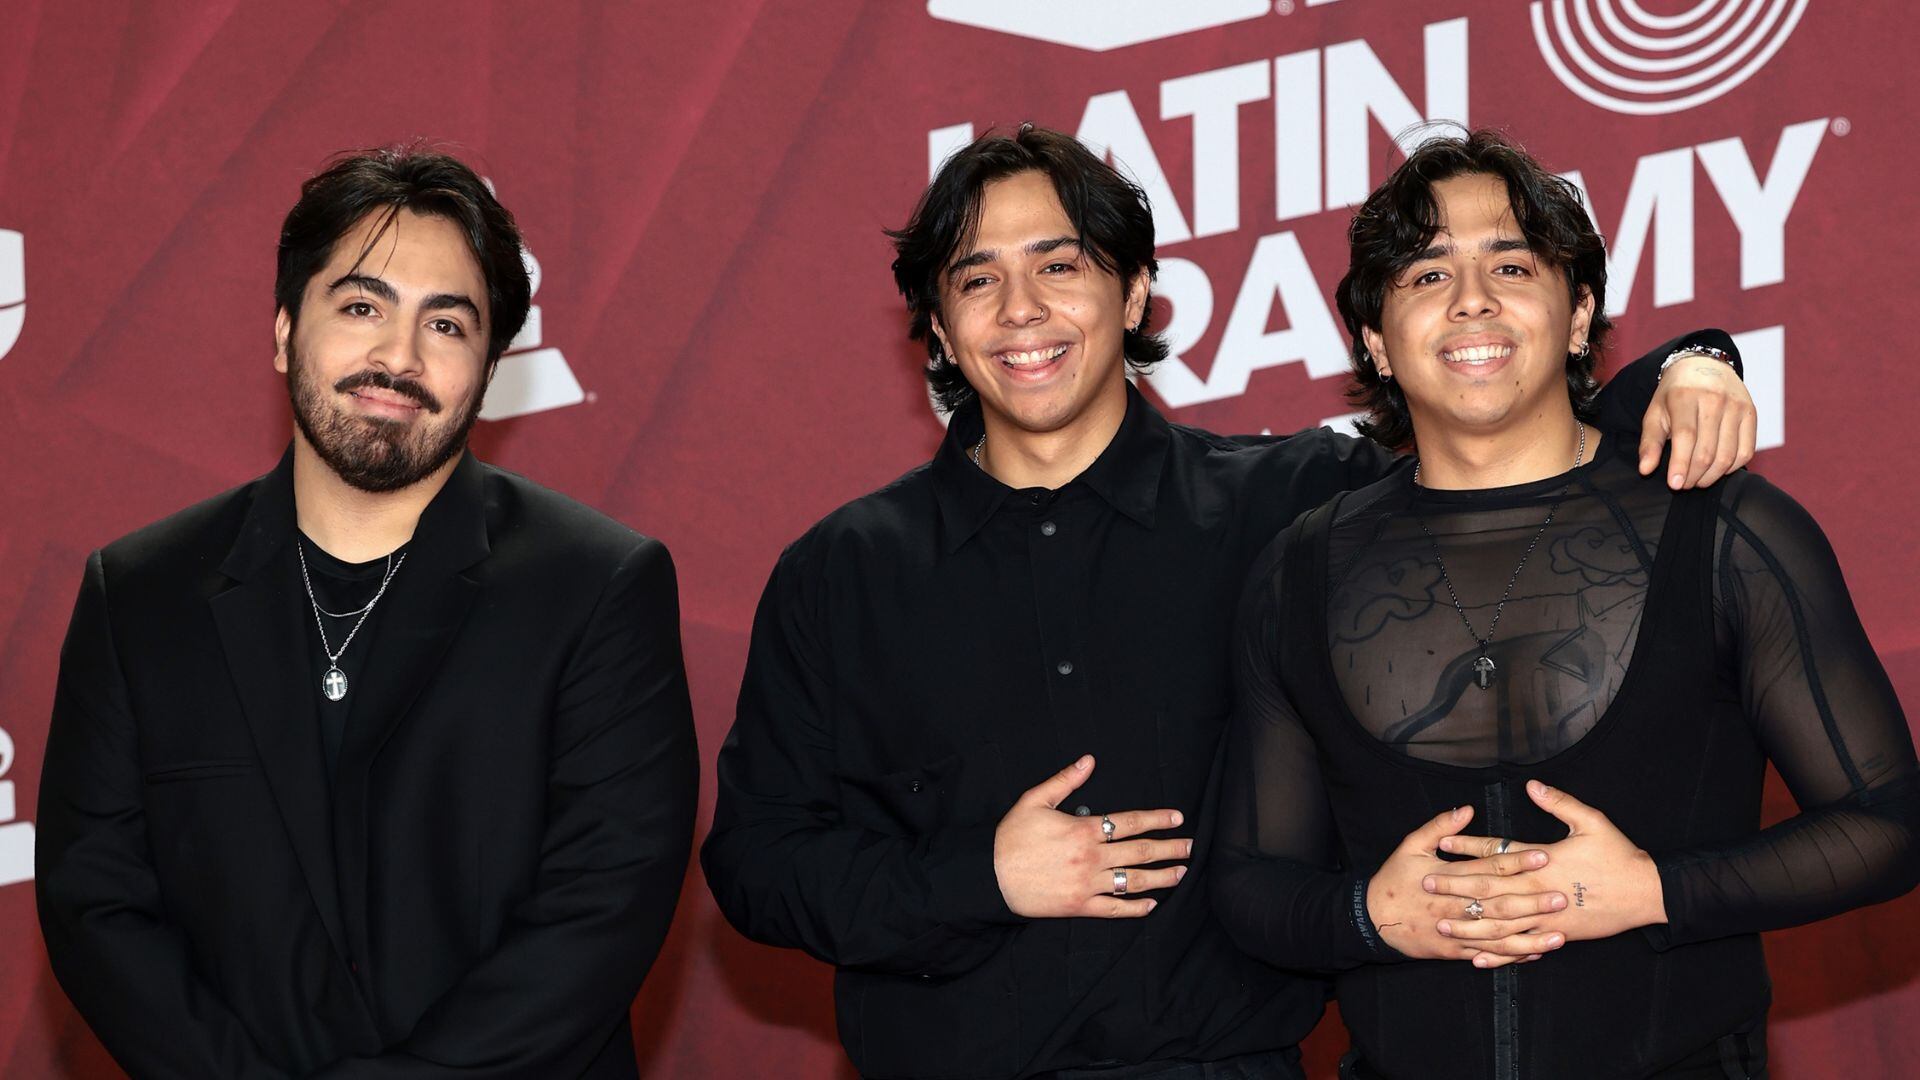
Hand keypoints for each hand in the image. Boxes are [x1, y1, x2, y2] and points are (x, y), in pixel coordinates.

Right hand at [993, 755, 1190, 917]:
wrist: (990, 875)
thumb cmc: (1010, 837)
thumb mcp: (1034, 800)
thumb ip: (1065, 781)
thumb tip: (1089, 760)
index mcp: (1083, 829)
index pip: (1131, 822)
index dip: (1157, 819)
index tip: (1177, 818)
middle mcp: (1092, 857)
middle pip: (1140, 851)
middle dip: (1169, 848)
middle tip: (1190, 847)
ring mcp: (1088, 884)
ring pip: (1133, 880)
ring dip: (1161, 877)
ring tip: (1180, 873)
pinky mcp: (1080, 906)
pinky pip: (1115, 909)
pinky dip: (1135, 908)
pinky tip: (1151, 905)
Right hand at [1366, 805, 1566, 967]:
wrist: (1372, 919)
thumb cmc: (1393, 879)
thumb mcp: (1410, 845)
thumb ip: (1439, 826)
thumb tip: (1467, 810)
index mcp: (1446, 878)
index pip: (1488, 868)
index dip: (1516, 861)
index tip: (1543, 855)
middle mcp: (1455, 906)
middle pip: (1499, 904)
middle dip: (1532, 901)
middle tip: (1561, 896)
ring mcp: (1456, 931)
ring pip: (1498, 936)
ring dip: (1530, 936)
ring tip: (1558, 935)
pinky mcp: (1455, 950)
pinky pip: (1488, 954)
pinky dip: (1512, 955)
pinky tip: (1535, 953)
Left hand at [1431, 780, 1665, 943]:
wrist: (1646, 893)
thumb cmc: (1619, 855)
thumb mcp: (1592, 821)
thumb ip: (1559, 802)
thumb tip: (1532, 785)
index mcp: (1543, 860)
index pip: (1496, 852)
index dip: (1467, 847)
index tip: (1442, 844)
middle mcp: (1540, 890)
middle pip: (1490, 889)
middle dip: (1456, 887)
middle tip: (1426, 885)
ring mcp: (1547, 917)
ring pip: (1501, 923)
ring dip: (1470, 923)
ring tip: (1443, 923)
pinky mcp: (1557, 936)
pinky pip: (1523, 947)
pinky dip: (1500, 953)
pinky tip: (1478, 957)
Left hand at [1639, 352, 1756, 488]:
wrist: (1703, 365)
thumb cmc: (1674, 395)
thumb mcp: (1655, 413)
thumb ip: (1650, 443)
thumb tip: (1645, 470)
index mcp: (1685, 397)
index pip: (1685, 438)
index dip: (1680, 465)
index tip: (1674, 485)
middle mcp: (1714, 399)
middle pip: (1707, 450)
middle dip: (1693, 475)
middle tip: (1684, 485)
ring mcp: (1736, 406)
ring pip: (1727, 454)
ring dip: (1712, 476)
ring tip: (1698, 481)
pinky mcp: (1750, 412)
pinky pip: (1746, 450)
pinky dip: (1732, 467)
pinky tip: (1717, 470)